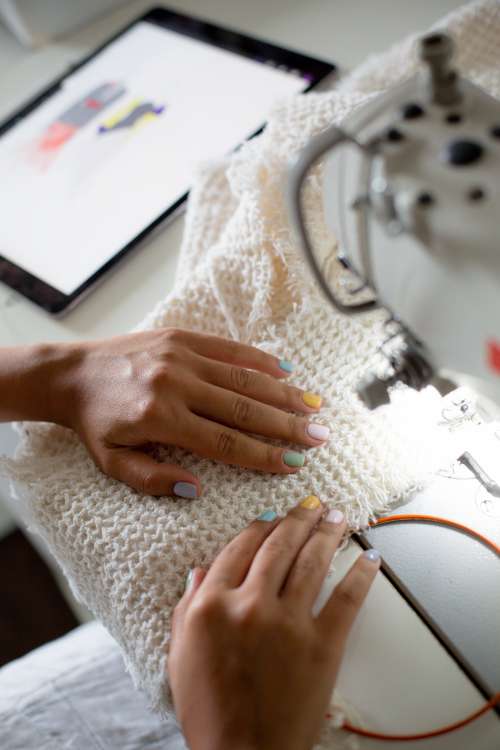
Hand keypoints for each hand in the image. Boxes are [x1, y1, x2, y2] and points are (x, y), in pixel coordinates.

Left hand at [48, 329, 326, 496]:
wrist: (70, 374)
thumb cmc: (95, 423)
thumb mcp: (113, 462)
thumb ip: (154, 479)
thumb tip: (198, 489)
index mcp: (161, 418)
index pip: (225, 442)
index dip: (264, 455)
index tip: (295, 464)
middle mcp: (176, 384)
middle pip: (244, 408)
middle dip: (286, 425)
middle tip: (320, 437)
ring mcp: (181, 356)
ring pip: (243, 377)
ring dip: (282, 393)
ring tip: (314, 407)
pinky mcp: (181, 337)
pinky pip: (228, 348)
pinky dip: (259, 359)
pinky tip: (285, 370)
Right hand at [169, 497, 379, 749]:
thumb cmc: (209, 711)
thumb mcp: (180, 655)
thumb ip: (187, 607)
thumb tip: (200, 571)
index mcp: (211, 605)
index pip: (238, 549)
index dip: (258, 526)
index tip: (270, 515)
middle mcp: (250, 605)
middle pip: (278, 546)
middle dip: (298, 518)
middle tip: (311, 503)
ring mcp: (288, 623)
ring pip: (311, 562)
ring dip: (327, 532)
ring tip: (337, 515)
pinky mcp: (322, 645)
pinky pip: (346, 599)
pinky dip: (361, 574)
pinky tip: (369, 556)